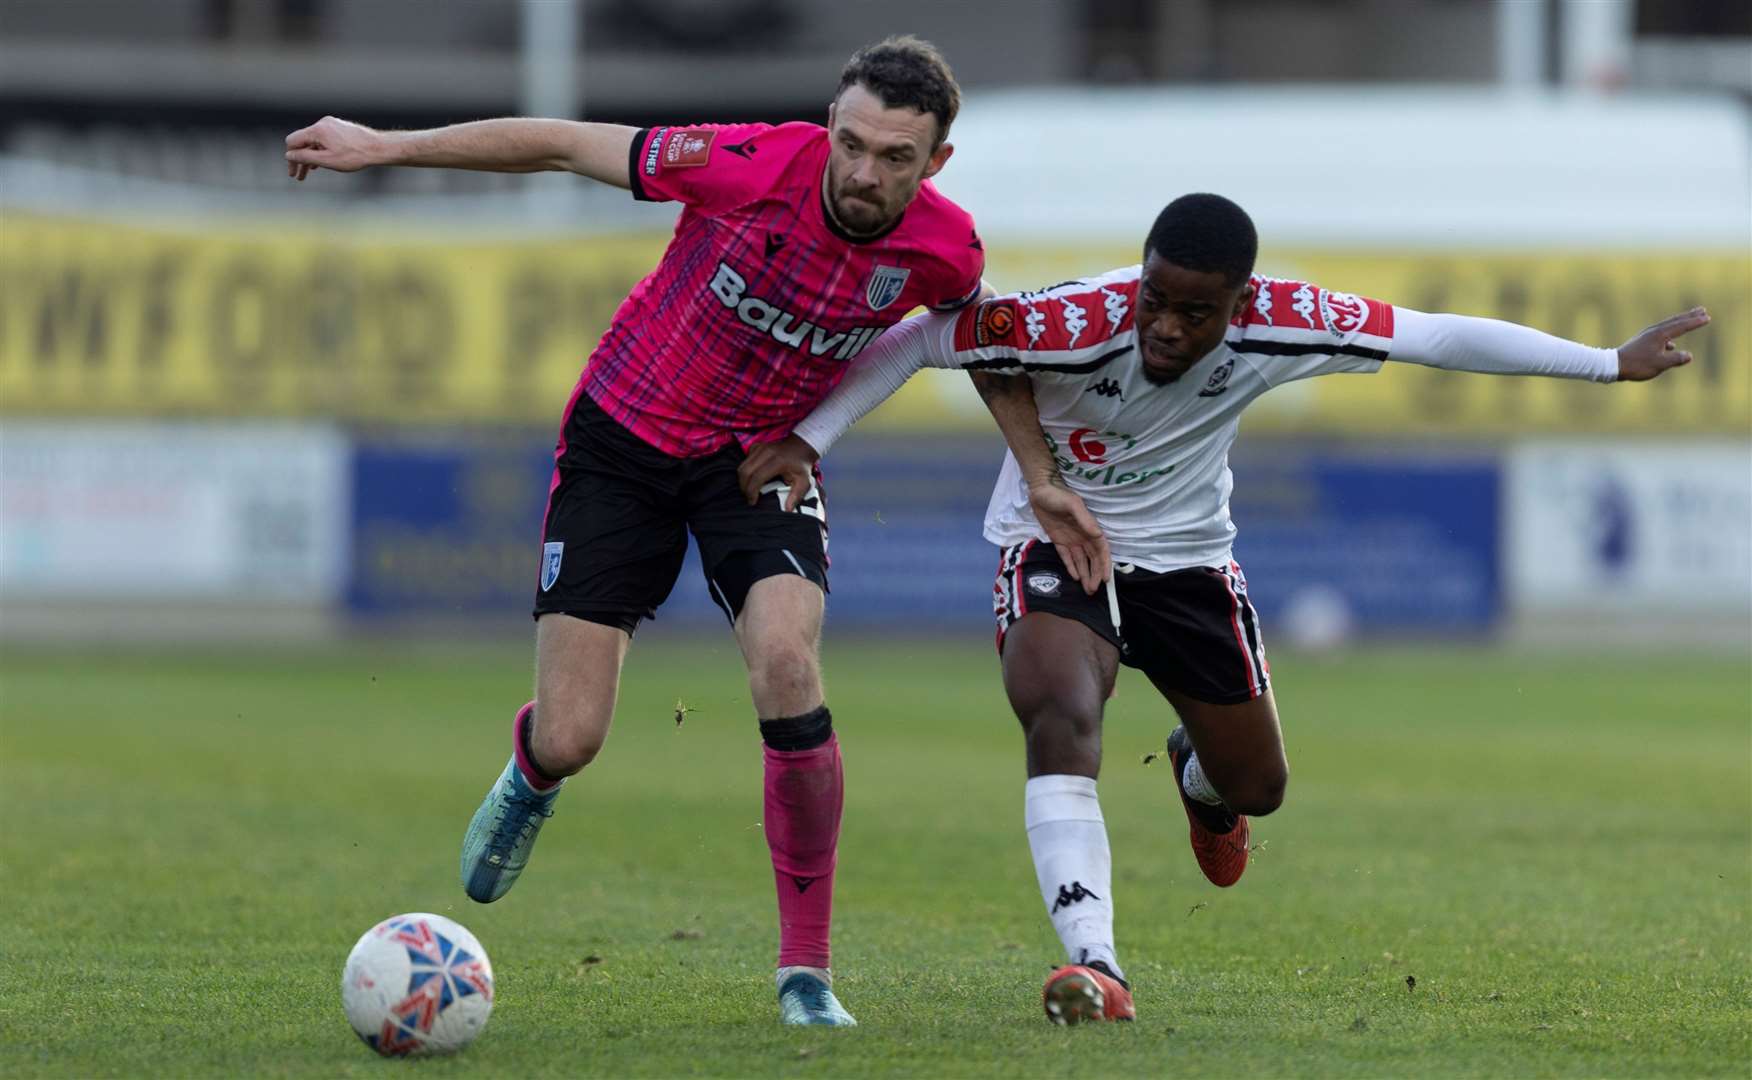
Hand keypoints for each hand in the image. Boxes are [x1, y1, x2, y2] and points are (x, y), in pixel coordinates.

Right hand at [285, 116, 388, 180]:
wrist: (378, 147)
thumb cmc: (355, 156)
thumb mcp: (327, 160)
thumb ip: (305, 157)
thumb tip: (289, 155)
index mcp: (317, 130)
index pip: (293, 141)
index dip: (291, 158)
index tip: (293, 172)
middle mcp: (323, 124)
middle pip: (303, 141)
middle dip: (300, 159)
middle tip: (298, 177)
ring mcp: (332, 125)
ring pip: (314, 141)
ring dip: (310, 157)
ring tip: (308, 173)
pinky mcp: (339, 128)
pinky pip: (323, 140)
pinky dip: (319, 151)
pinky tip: (319, 163)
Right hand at [737, 435, 818, 509]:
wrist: (801, 447)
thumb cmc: (801, 466)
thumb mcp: (804, 482)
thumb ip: (796, 496)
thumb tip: (787, 509)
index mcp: (777, 461)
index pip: (757, 477)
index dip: (752, 491)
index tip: (753, 502)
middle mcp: (766, 453)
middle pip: (745, 471)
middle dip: (744, 487)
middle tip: (748, 498)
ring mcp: (760, 448)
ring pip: (742, 466)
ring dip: (742, 480)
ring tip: (749, 490)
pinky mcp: (756, 447)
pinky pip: (744, 461)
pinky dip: (745, 472)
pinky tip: (752, 478)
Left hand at [1028, 480, 1110, 594]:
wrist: (1040, 490)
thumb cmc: (1058, 495)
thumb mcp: (1073, 504)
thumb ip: (1085, 520)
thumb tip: (1097, 535)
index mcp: (1089, 528)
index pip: (1101, 550)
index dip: (1104, 564)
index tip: (1105, 579)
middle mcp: (1082, 536)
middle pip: (1092, 559)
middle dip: (1094, 574)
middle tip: (1093, 590)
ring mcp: (1070, 539)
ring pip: (1081, 561)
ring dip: (1085, 574)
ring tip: (1087, 589)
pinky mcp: (1058, 540)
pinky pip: (1066, 557)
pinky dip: (1071, 567)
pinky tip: (1075, 577)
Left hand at [1616, 307, 1708, 381]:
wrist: (1613, 365)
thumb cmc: (1636, 365)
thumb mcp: (1659, 364)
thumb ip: (1675, 359)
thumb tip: (1690, 356)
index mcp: (1660, 335)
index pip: (1682, 326)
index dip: (1695, 322)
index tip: (1708, 317)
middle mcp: (1654, 331)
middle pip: (1675, 321)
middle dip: (1690, 316)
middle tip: (1702, 309)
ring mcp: (1647, 335)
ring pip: (1668, 326)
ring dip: (1680, 322)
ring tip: (1689, 321)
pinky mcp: (1642, 341)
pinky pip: (1661, 335)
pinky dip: (1670, 335)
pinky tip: (1671, 345)